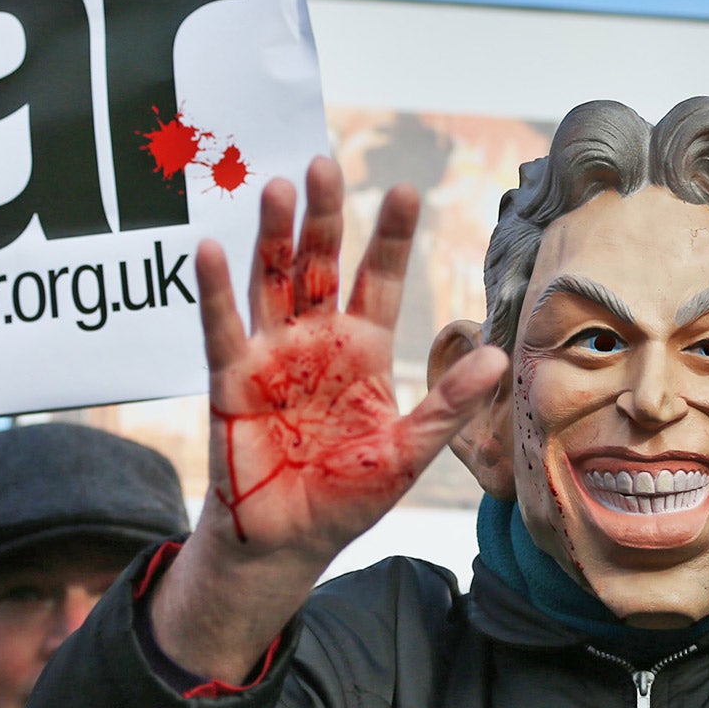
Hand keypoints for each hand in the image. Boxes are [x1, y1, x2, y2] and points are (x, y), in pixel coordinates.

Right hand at [151, 158, 508, 681]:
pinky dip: (216, 289)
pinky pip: (223, 328)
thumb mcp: (408, 453)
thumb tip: (495, 355)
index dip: (389, 237)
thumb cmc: (347, 497)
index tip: (405, 190)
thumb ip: (447, 405)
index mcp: (362, 350)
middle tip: (324, 164)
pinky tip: (212, 246)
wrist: (288, 543)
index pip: (378, 280)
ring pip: (271, 281)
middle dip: (323, 217)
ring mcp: (271, 355)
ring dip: (272, 235)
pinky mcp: (231, 380)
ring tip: (277, 186)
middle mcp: (315, 340)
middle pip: (319, 265)